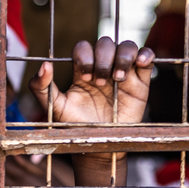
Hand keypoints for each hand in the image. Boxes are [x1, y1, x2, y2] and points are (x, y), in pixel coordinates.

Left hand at [29, 38, 154, 124]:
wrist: (98, 143)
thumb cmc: (76, 125)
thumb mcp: (55, 107)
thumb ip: (41, 87)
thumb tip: (44, 64)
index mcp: (82, 71)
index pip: (84, 48)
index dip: (84, 56)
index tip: (84, 79)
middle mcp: (102, 67)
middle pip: (105, 43)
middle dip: (102, 58)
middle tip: (98, 82)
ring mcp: (123, 72)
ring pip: (126, 46)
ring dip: (122, 56)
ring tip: (118, 78)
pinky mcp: (140, 80)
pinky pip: (147, 57)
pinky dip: (145, 54)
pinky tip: (140, 61)